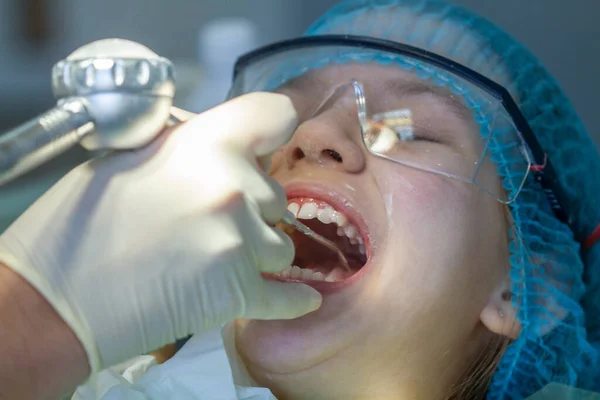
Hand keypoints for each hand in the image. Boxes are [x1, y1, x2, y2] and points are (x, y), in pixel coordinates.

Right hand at [0, 93, 321, 373]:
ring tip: (217, 262)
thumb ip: (191, 148)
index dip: (277, 125)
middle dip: (253, 209)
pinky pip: (290, 296)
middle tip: (213, 223)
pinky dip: (292, 300)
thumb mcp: (131, 157)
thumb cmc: (79, 224)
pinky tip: (298, 299)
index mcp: (204, 143)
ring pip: (281, 245)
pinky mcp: (239, 293)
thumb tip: (229, 149)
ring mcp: (239, 241)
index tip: (276, 136)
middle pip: (276, 195)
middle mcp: (232, 187)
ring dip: (258, 253)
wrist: (54, 299)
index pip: (274, 114)